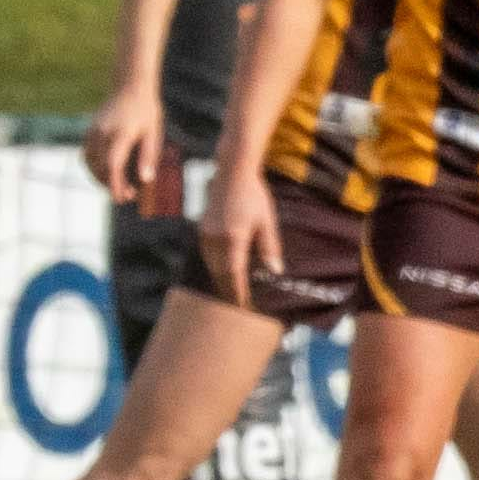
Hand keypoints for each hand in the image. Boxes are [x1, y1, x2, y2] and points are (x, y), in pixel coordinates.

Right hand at [83, 81, 166, 198]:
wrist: (130, 86)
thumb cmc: (146, 110)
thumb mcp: (153, 133)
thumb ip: (149, 156)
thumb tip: (146, 180)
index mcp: (121, 134)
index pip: (113, 165)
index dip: (116, 185)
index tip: (122, 198)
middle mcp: (103, 133)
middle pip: (101, 168)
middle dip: (112, 185)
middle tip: (128, 195)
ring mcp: (93, 131)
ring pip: (90, 163)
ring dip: (101, 178)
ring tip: (117, 185)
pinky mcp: (89, 130)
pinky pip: (86, 154)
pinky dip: (93, 167)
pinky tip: (105, 172)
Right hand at [200, 165, 280, 308]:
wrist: (232, 172)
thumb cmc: (254, 195)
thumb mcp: (267, 221)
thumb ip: (270, 247)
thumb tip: (276, 271)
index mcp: (234, 239)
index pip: (234, 275)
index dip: (239, 293)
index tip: (245, 307)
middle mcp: (216, 239)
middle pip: (220, 275)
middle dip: (228, 292)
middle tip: (238, 307)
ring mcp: (206, 235)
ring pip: (211, 267)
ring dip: (221, 280)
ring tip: (231, 294)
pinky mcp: (202, 230)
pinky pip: (207, 256)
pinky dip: (215, 267)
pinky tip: (224, 272)